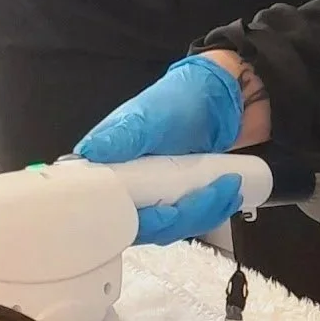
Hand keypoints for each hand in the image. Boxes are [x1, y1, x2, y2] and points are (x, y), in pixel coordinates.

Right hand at [76, 56, 245, 244]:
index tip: (168, 213)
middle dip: (182, 217)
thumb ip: (122, 136)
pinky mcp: (178, 198)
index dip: (138, 221)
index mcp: (108, 168)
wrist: (215, 94)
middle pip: (146, 225)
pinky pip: (189, 220)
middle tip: (211, 194)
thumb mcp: (148, 116)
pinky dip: (211, 213)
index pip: (111, 212)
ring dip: (203, 214)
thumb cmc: (177, 99)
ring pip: (171, 226)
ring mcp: (155, 193)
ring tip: (229, 189)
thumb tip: (90, 152)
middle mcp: (127, 186)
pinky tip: (228, 197)